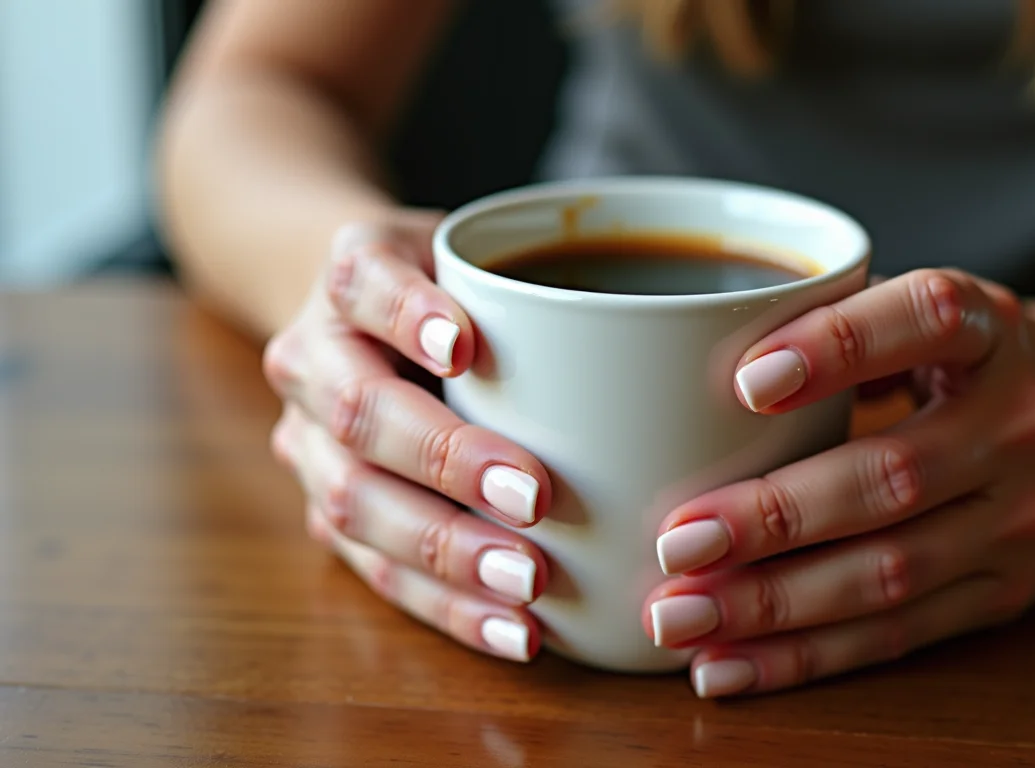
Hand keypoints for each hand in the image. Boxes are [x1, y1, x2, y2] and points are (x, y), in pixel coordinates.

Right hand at [265, 213, 552, 662]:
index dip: (406, 315)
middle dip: (445, 459)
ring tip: (529, 582)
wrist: (370, 318)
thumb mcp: (491, 258)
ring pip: (354, 503)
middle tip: (534, 496)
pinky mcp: (328, 515)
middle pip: (358, 412)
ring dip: (446, 550)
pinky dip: (448, 607)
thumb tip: (672, 340)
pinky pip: (376, 571)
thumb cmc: (462, 288)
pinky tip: (515, 630)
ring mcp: (308, 444)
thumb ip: (544, 285)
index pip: (362, 283)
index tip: (465, 347)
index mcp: (350, 276)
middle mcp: (312, 359)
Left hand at [644, 268, 1034, 697]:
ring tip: (678, 616)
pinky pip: (896, 635)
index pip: (924, 320)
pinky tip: (728, 664)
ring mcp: (1021, 517)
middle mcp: (1018, 422)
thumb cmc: (973, 359)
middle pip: (890, 477)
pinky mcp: (1006, 592)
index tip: (747, 381)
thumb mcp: (931, 314)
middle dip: (774, 518)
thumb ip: (835, 321)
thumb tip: (682, 373)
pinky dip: (805, 657)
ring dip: (773, 604)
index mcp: (990, 329)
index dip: (839, 349)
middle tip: (676, 540)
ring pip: (888, 572)